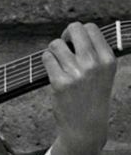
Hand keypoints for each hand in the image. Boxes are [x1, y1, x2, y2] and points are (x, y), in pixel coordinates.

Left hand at [41, 22, 116, 154]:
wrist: (85, 127)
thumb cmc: (92, 97)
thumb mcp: (104, 73)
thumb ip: (94, 53)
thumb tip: (74, 31)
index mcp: (108, 60)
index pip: (91, 28)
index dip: (77, 32)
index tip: (73, 42)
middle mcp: (94, 64)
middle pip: (74, 29)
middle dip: (64, 36)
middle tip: (63, 48)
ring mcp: (76, 73)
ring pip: (55, 44)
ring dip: (53, 51)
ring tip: (58, 64)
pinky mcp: (60, 82)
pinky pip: (46, 58)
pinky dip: (46, 61)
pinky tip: (52, 71)